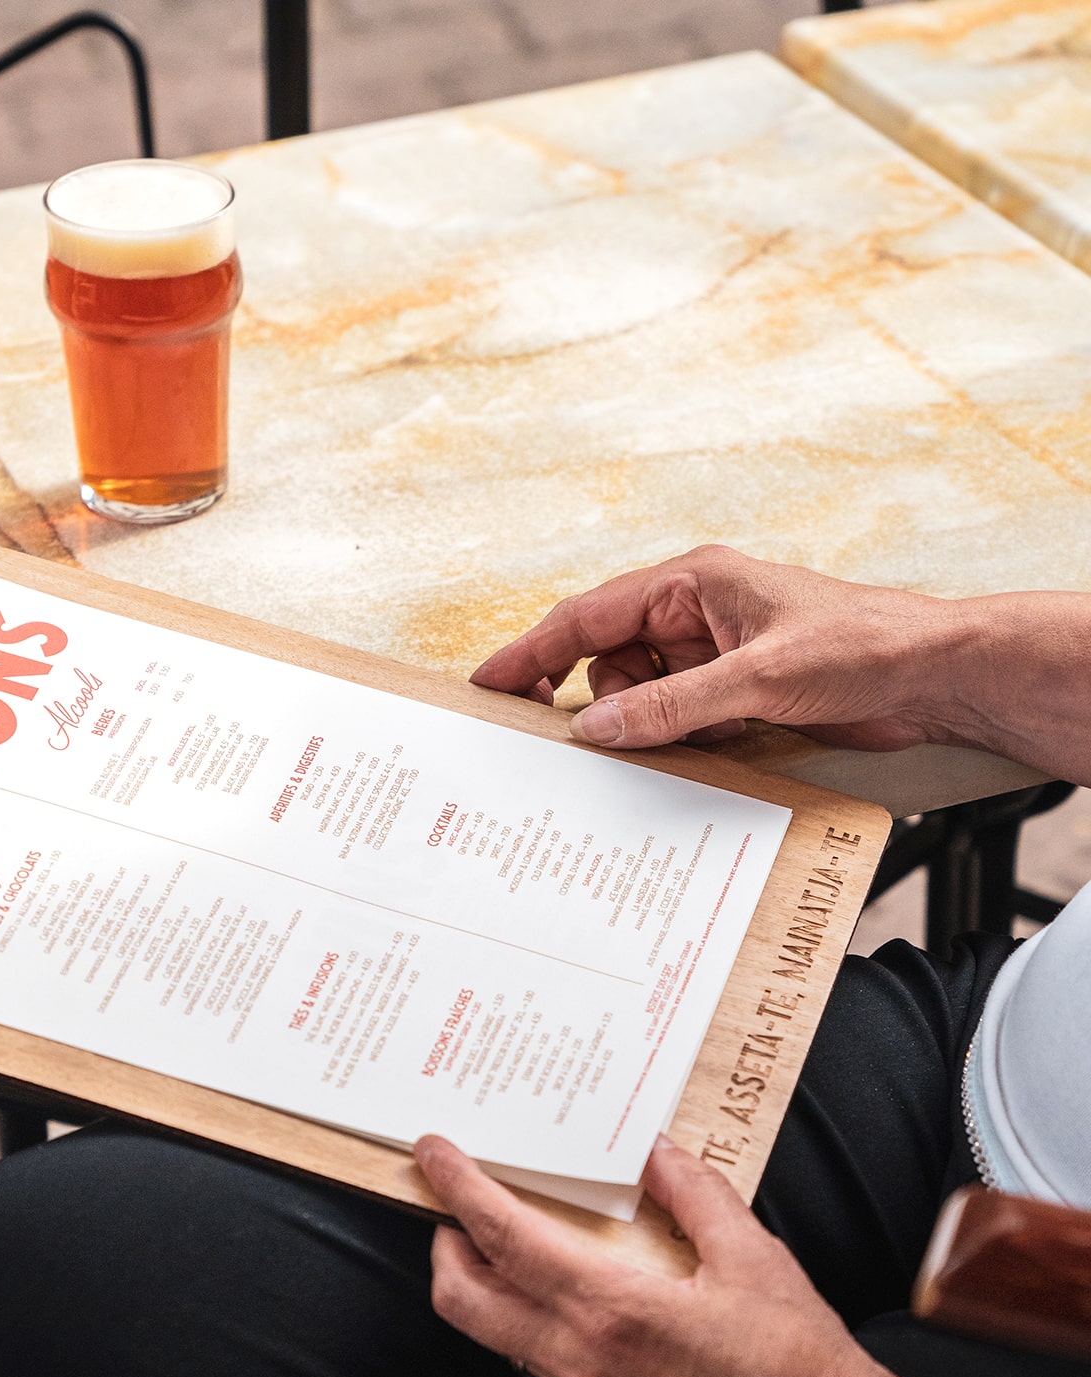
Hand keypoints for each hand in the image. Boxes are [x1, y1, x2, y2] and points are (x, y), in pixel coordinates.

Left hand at [412, 1132, 906, 1376]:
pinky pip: (536, 1358)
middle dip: (444, 1242)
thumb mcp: (754, 1258)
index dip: (460, 1190)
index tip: (434, 1153)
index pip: (505, 1240)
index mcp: (613, 1311)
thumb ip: (694, 1194)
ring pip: (494, 1333)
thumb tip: (654, 1153)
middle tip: (455, 1198)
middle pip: (463, 1298)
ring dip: (482, 1281)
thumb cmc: (802, 1367)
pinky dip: (525, 1313)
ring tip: (505, 1235)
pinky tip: (563, 1285)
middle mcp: (582, 1359)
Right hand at [471, 545, 972, 752]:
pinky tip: (716, 746)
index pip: (587, 616)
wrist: (934, 678)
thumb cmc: (862, 646)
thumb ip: (667, 706)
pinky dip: (681, 740)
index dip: (532, 650)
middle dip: (607, 704)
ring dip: (653, 727)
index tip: (488, 683)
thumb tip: (593, 727)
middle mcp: (695, 614)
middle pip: (609, 663)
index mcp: (692, 583)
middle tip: (597, 742)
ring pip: (642, 699)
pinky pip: (678, 721)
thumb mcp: (755, 678)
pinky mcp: (736, 694)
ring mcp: (714, 656)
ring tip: (696, 737)